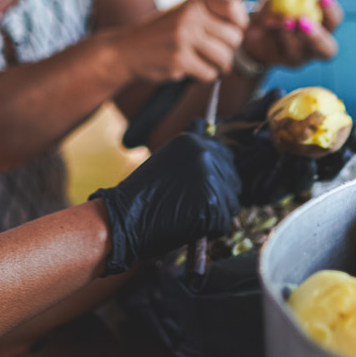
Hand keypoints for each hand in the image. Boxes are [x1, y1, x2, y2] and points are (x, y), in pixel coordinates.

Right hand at [89, 132, 241, 273]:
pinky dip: (208, 231)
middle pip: (232, 180)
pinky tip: (187, 228)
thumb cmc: (140, 195)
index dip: (217, 176)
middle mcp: (205, 155)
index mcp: (193, 142)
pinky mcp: (213, 206)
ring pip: (230, 203)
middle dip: (218, 197)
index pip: (225, 156)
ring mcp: (211, 180)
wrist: (123, 219)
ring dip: (214, 214)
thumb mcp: (165, 161)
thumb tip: (206, 125)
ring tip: (187, 217)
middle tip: (193, 208)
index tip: (202, 188)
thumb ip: (190, 153)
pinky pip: (222, 223)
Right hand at [118, 0, 248, 82]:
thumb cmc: (160, 33)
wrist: (127, 50)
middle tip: (217, 53)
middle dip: (230, 50)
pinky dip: (204, 76)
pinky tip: (191, 69)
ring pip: (225, 58)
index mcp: (194, 4)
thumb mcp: (183, 12)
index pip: (234, 7)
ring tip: (205, 63)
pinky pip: (209, 73)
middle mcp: (190, 18)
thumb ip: (211, 11)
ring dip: (219, 66)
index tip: (232, 31)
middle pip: (235, 37)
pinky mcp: (179, 61)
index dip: (240, 23)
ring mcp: (184, 39)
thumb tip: (244, 17)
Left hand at [240, 0, 343, 69]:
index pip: (334, 19)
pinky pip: (283, 52)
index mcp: (322, 25)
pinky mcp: (284, 63)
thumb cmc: (273, 11)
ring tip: (284, 22)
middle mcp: (316, 46)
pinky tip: (268, 24)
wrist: (251, 30)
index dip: (331, 10)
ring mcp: (301, 57)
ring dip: (292, 36)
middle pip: (327, 48)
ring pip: (302, 53)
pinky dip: (276, 37)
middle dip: (316, 35)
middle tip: (302, 20)